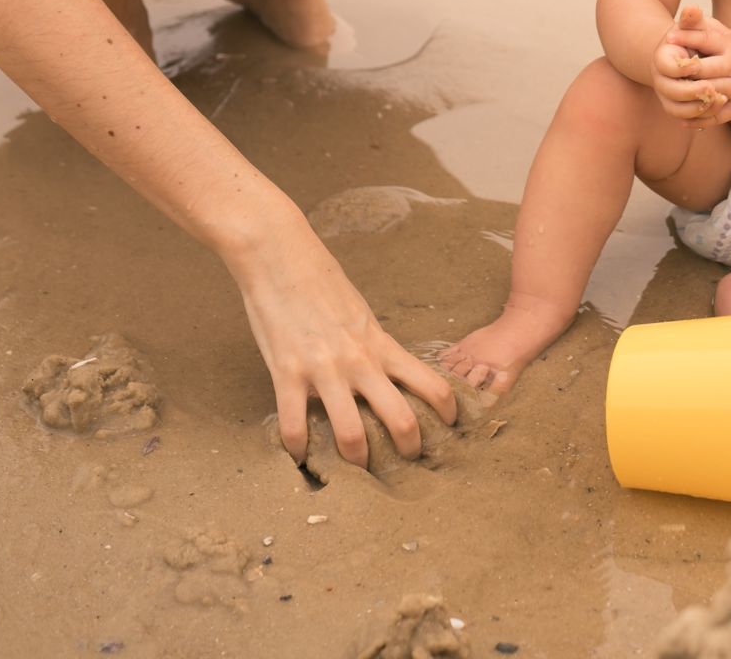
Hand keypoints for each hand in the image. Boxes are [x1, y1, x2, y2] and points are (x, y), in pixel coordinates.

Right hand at [224, 214, 456, 468]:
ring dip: (358, 462)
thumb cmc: (321, 280)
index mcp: (381, 344)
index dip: (447, 411)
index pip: (430, 383)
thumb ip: (373, 345)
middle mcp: (359, 361)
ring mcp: (323, 370)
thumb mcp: (360, 313)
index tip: (450, 428)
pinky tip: (300, 457)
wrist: (279, 256)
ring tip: (358, 473)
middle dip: (410, 449)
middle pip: (400, 419)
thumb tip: (385, 371)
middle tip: (409, 463)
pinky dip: (298, 449)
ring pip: (351, 433)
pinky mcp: (286, 373)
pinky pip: (295, 426)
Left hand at [659, 4, 730, 126]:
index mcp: (730, 45)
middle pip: (709, 69)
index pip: (708, 40)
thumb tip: (688, 9)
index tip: (669, 36)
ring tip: (670, 96)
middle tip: (667, 70)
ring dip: (693, 96)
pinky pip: (717, 115)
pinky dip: (700, 119)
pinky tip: (682, 120)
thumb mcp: (725, 34)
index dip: (689, 38)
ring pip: (714, 93)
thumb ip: (703, 25)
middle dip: (689, 69)